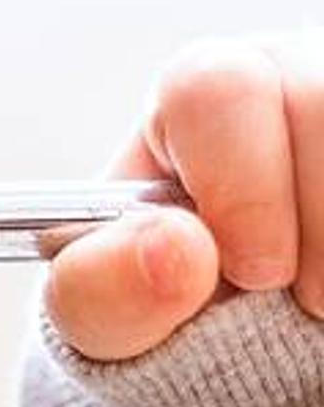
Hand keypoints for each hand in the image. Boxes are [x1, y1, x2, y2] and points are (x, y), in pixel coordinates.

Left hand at [47, 33, 323, 359]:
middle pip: (323, 101)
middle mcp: (295, 73)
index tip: (252, 271)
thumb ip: (105, 288)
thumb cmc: (171, 298)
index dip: (241, 188)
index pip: (217, 89)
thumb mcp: (109, 308)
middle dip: (320, 226)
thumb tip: (173, 250)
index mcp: (200, 93)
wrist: (247, 333)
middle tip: (306, 299)